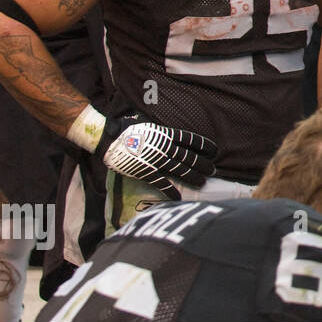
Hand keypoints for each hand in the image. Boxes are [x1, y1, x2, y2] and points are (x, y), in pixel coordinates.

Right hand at [97, 115, 217, 200]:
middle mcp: (165, 147)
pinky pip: (161, 183)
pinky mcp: (146, 172)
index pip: (190, 140)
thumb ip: (159, 129)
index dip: (204, 145)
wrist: (108, 137)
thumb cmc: (125, 128)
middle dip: (203, 164)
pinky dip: (171, 191)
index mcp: (166, 134)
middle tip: (213, 170)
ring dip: (193, 177)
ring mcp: (156, 160)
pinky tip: (179, 198)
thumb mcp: (147, 123)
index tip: (214, 150)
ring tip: (203, 182)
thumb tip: (166, 129)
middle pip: (189, 157)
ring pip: (180, 170)